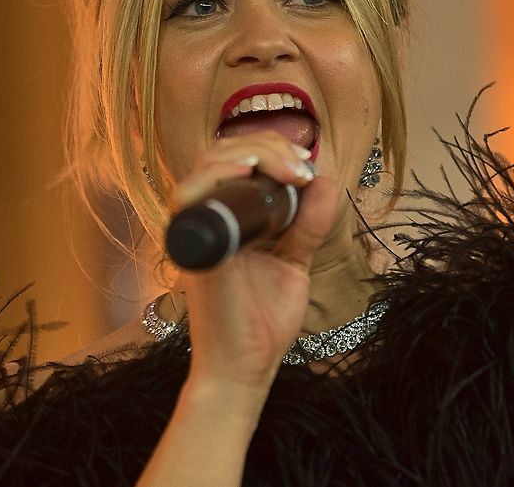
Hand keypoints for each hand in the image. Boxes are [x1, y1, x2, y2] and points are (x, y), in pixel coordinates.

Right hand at [171, 132, 339, 393]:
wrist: (247, 367)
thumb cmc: (263, 319)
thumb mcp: (294, 260)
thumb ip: (307, 223)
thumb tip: (325, 180)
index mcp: (230, 218)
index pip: (237, 160)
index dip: (270, 149)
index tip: (305, 167)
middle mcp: (209, 218)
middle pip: (222, 154)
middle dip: (266, 147)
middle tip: (298, 168)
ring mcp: (198, 231)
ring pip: (205, 166)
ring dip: (246, 154)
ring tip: (283, 169)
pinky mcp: (192, 247)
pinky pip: (188, 199)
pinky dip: (214, 177)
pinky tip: (243, 172)